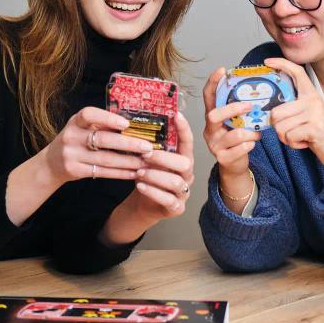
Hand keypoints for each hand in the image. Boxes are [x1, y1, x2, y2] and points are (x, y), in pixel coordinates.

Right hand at [43, 107, 152, 184]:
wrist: (52, 163)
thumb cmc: (76, 140)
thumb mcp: (82, 127)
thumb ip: (101, 124)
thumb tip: (135, 125)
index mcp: (76, 121)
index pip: (89, 114)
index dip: (108, 118)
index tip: (126, 123)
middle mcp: (71, 136)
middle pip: (103, 140)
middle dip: (128, 143)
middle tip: (148, 147)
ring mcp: (72, 155)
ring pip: (105, 159)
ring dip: (129, 161)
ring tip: (145, 162)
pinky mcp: (75, 171)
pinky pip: (102, 172)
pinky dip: (120, 173)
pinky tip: (134, 172)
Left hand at [99, 112, 195, 245]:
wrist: (143, 205)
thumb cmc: (148, 177)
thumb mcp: (149, 160)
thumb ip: (150, 146)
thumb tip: (135, 123)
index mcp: (183, 159)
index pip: (188, 142)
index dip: (184, 129)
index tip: (176, 114)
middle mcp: (187, 175)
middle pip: (185, 163)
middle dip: (164, 158)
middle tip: (145, 155)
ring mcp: (184, 192)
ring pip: (176, 182)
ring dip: (155, 175)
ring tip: (139, 172)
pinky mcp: (177, 208)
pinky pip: (168, 200)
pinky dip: (153, 191)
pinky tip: (140, 186)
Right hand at [202, 67, 261, 175]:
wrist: (234, 166)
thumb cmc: (236, 141)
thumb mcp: (235, 123)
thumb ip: (240, 111)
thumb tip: (257, 92)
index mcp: (212, 118)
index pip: (208, 97)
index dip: (212, 83)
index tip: (222, 70)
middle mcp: (210, 130)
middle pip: (214, 115)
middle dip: (233, 109)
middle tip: (250, 106)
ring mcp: (214, 145)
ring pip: (236, 134)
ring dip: (251, 132)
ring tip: (256, 133)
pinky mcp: (223, 158)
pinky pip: (242, 148)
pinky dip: (251, 144)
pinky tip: (252, 144)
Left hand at [264, 58, 323, 177]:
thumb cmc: (318, 134)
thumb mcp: (309, 114)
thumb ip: (294, 107)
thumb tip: (269, 107)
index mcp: (311, 94)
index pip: (297, 72)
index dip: (281, 64)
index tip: (267, 62)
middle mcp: (314, 101)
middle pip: (276, 112)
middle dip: (277, 127)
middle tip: (291, 131)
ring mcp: (315, 114)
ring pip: (280, 127)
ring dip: (285, 137)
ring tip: (300, 137)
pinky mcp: (315, 129)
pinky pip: (289, 137)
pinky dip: (293, 144)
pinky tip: (305, 143)